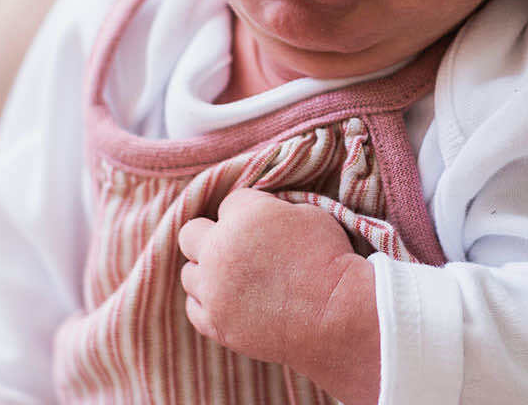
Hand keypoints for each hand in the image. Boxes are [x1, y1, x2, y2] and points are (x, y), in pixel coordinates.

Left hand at [177, 190, 378, 403]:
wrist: (339, 315)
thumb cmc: (331, 261)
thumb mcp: (308, 214)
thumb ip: (271, 209)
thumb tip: (258, 214)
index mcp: (244, 216)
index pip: (229, 203)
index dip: (249, 213)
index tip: (266, 227)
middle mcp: (219, 250)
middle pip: (191, 233)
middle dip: (210, 236)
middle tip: (236, 248)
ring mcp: (213, 291)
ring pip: (189, 274)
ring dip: (207, 272)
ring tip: (236, 279)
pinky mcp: (216, 323)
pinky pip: (194, 307)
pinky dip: (208, 303)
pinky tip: (230, 301)